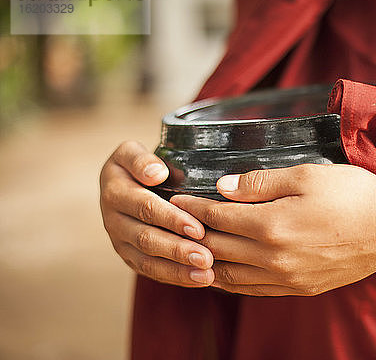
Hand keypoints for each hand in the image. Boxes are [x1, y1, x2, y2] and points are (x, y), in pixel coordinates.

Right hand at [99, 141, 214, 286]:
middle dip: (178, 250)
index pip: (145, 208)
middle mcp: (113, 220)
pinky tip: (199, 280)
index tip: (198, 228)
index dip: (172, 219)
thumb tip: (156, 173)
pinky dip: (175, 277)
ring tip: (206, 275)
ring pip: (148, 261)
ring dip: (178, 270)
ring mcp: (120, 242)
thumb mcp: (131, 152)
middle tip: (206, 258)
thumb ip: (141, 159)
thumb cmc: (138, 165)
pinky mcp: (130, 257)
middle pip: (147, 239)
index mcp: (115, 191)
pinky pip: (151, 272)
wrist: (125, 182)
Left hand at [170, 164, 375, 295]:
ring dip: (205, 262)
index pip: (217, 218)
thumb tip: (222, 187)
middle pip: (217, 249)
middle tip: (175, 223)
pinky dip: (230, 280)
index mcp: (271, 226)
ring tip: (190, 249)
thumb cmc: (353, 195)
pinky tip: (223, 271)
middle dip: (192, 235)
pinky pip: (252, 289)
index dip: (193, 208)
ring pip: (230, 276)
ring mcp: (286, 278)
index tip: (177, 199)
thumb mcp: (306, 176)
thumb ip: (259, 183)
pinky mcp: (299, 287)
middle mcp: (273, 258)